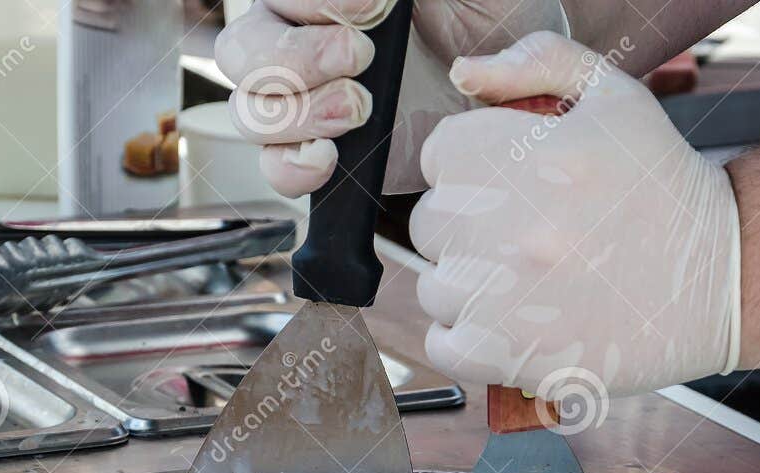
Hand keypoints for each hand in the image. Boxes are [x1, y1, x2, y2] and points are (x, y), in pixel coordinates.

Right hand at [215, 0, 566, 196]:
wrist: (517, 96)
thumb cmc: (494, 18)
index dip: (315, 0)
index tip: (375, 6)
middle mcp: (300, 42)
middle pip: (242, 50)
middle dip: (295, 55)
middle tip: (360, 56)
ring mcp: (307, 105)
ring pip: (250, 111)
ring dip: (297, 113)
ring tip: (359, 109)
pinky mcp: (325, 158)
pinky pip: (276, 169)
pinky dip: (294, 168)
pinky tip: (332, 157)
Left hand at [410, 31, 740, 400]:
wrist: (719, 274)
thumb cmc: (662, 186)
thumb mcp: (613, 97)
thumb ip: (537, 63)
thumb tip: (465, 72)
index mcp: (511, 156)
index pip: (439, 155)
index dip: (476, 166)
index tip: (516, 182)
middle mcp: (498, 226)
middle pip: (431, 222)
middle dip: (471, 223)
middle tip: (529, 232)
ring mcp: (498, 296)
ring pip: (437, 287)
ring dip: (472, 284)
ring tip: (532, 279)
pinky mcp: (507, 355)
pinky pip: (443, 344)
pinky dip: (467, 337)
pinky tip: (513, 322)